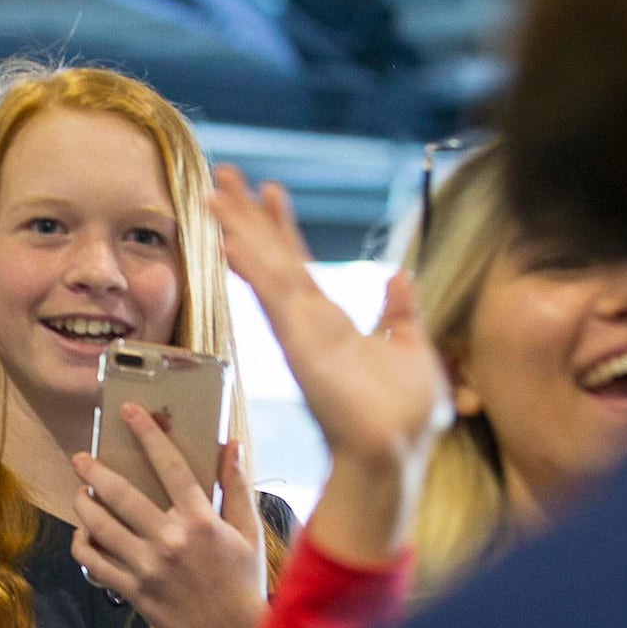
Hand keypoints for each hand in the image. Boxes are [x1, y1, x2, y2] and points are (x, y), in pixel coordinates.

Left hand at [71, 403, 267, 627]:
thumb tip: (230, 443)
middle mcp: (170, 540)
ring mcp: (148, 568)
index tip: (129, 412)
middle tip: (79, 457)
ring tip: (80, 492)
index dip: (148, 435)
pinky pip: (94, 564)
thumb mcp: (249, 532)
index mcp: (201, 521)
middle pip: (121, 495)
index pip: (170, 467)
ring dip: (83, 505)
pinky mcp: (133, 591)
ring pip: (100, 527)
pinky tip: (82, 533)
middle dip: (94, 471)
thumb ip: (236, 486)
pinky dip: (81, 545)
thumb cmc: (243, 581)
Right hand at [209, 166, 448, 565]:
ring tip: (214, 191)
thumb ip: (399, 313)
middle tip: (222, 176)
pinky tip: (228, 240)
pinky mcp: (299, 340)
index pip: (299, 264)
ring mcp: (299, 329)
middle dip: (247, 216)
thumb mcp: (412, 348)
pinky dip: (250, 265)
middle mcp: (307, 321)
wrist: (394, 451)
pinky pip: (271, 293)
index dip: (283, 226)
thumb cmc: (404, 413)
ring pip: (265, 266)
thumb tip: (399, 276)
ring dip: (239, 228)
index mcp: (329, 322)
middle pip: (272, 256)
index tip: (269, 190)